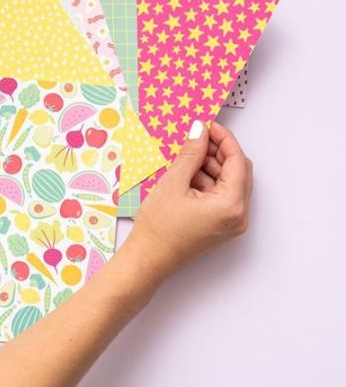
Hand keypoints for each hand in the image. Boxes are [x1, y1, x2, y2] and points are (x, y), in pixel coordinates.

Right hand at [0, 120, 251, 386]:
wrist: (147, 260)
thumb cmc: (158, 225)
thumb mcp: (173, 182)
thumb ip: (190, 152)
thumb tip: (199, 129)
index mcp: (231, 204)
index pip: (238, 161)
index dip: (224, 138)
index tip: (206, 125)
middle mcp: (238, 215)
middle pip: (238, 171)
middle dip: (217, 152)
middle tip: (194, 139)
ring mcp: (231, 223)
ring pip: (229, 182)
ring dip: (211, 166)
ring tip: (184, 159)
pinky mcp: (220, 226)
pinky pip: (221, 195)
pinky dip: (208, 181)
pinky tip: (185, 175)